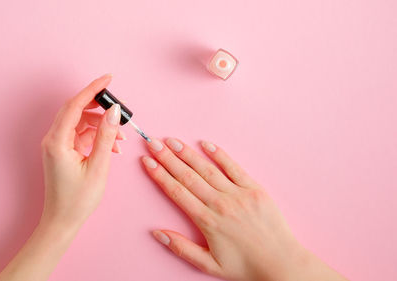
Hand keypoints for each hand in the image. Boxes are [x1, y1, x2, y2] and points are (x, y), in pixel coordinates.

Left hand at [40, 73, 124, 229]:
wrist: (62, 221)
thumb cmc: (77, 199)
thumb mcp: (98, 167)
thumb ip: (106, 136)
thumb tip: (113, 112)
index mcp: (57, 141)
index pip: (75, 105)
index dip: (92, 89)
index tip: (108, 79)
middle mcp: (53, 139)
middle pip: (76, 110)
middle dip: (99, 106)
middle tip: (119, 107)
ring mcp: (57, 145)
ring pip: (80, 123)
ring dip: (101, 125)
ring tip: (119, 137)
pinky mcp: (62, 151)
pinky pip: (81, 135)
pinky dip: (97, 137)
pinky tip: (112, 147)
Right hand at [142, 138, 346, 280]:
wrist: (280, 263)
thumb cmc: (244, 266)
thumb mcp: (208, 264)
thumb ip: (181, 248)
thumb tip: (157, 232)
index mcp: (207, 221)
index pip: (176, 191)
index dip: (159, 175)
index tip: (147, 161)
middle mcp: (220, 203)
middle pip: (188, 175)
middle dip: (168, 157)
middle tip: (153, 142)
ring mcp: (238, 194)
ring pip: (207, 169)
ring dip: (188, 153)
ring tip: (173, 141)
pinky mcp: (254, 189)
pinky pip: (234, 168)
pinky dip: (219, 155)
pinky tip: (206, 144)